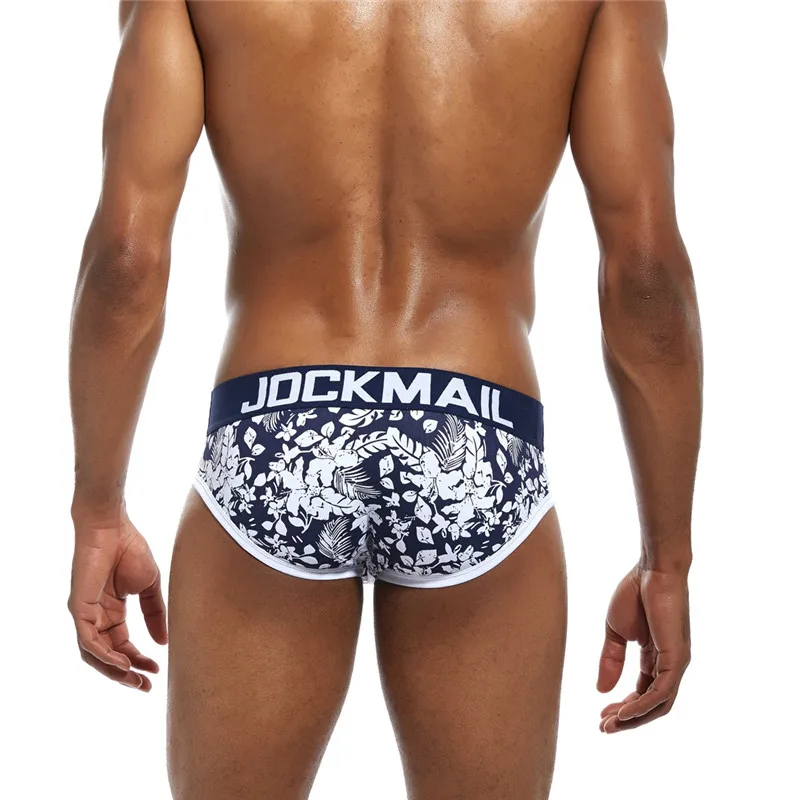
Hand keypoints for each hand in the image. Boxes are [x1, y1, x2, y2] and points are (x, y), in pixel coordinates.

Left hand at [68, 502, 166, 691]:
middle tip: (144, 686)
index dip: (139, 660)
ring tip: (134, 680)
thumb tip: (163, 642)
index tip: (156, 671)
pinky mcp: (78, 608)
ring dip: (114, 670)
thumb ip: (155, 613)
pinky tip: (122, 664)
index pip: (123, 645)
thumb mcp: (150, 586)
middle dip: (126, 673)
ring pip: (94, 654)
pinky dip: (103, 655)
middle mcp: (96, 616)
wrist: (113, 527)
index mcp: (112, 611)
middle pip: (108, 655)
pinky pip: (87, 640)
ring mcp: (85, 613)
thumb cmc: (130, 548)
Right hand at [597, 563, 690, 731]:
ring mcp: (676, 663)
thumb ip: (610, 660)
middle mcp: (669, 665)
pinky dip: (643, 706)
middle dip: (627, 719)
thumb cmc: (635, 592)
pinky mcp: (677, 658)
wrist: (652, 569)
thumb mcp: (615, 631)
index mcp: (654, 657)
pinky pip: (662, 692)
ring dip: (634, 718)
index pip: (641, 692)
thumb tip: (601, 690)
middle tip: (603, 728)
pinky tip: (625, 712)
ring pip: (659, 704)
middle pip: (651, 705)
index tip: (600, 716)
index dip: (622, 707)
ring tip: (611, 724)